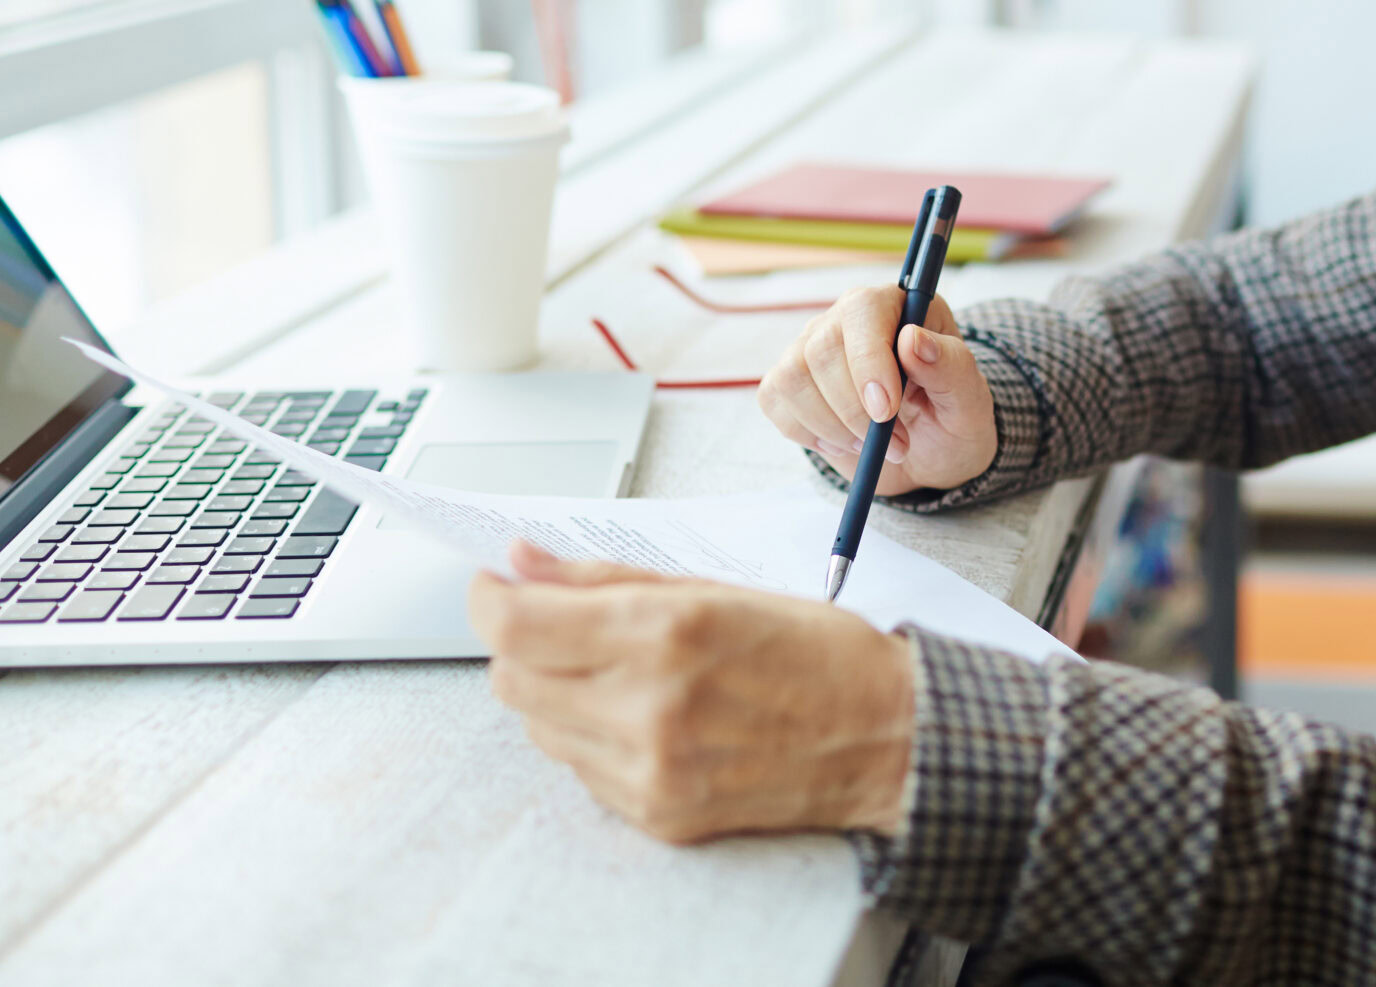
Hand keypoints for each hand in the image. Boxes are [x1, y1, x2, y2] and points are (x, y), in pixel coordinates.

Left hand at [470, 543, 914, 842]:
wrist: (886, 738)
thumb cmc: (816, 653)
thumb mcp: (715, 589)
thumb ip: (607, 578)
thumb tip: (524, 561)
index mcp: (665, 634)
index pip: (516, 624)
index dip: (488, 598)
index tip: (493, 584)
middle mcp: (648, 708)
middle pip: (513, 679)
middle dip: (519, 642)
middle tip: (554, 622)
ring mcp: (649, 772)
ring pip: (540, 728)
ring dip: (556, 692)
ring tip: (618, 671)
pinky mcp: (657, 815)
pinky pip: (581, 771)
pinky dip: (593, 736)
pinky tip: (646, 715)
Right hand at [758, 286, 996, 495]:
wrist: (928, 456)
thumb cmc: (951, 419)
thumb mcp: (969, 400)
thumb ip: (951, 366)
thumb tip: (914, 339)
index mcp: (897, 305)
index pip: (863, 311)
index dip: (868, 361)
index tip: (888, 410)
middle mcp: (847, 318)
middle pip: (821, 350)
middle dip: (855, 410)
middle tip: (896, 445)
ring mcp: (811, 347)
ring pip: (793, 377)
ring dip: (833, 426)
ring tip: (872, 446)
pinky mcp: (788, 381)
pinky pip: (775, 400)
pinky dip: (808, 433)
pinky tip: (843, 442)